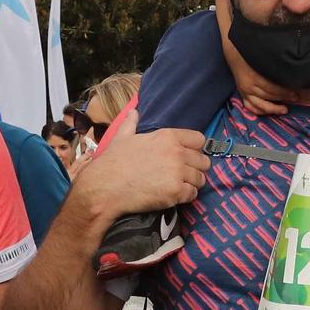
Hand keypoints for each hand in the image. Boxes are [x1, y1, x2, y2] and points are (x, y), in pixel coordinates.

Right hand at [72, 108, 209, 217]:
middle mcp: (176, 152)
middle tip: (184, 175)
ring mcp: (177, 173)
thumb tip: (133, 112)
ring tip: (179, 186)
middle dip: (196, 168)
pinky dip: (185, 197)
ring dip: (192, 184)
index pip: (199, 140)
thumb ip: (132, 123)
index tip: (188, 156)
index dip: (195, 149)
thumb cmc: (113, 162)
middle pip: (204, 161)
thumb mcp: (122, 137)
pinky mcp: (175, 192)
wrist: (106, 187)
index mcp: (167, 136)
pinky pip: (192, 194)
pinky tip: (174, 196)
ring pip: (200, 179)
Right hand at [227, 43, 292, 115]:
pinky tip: (270, 112)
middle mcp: (248, 87)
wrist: (235, 53)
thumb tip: (289, 73)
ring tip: (284, 110)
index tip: (295, 93)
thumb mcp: (264, 59)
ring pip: (259, 105)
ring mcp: (244, 92)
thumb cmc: (252, 54)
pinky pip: (250, 107)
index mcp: (254, 77)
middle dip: (283, 98)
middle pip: (268, 96)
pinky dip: (260, 111)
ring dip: (273, 109)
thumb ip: (274, 67)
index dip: (284, 92)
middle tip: (295, 98)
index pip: (272, 89)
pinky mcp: (242, 94)